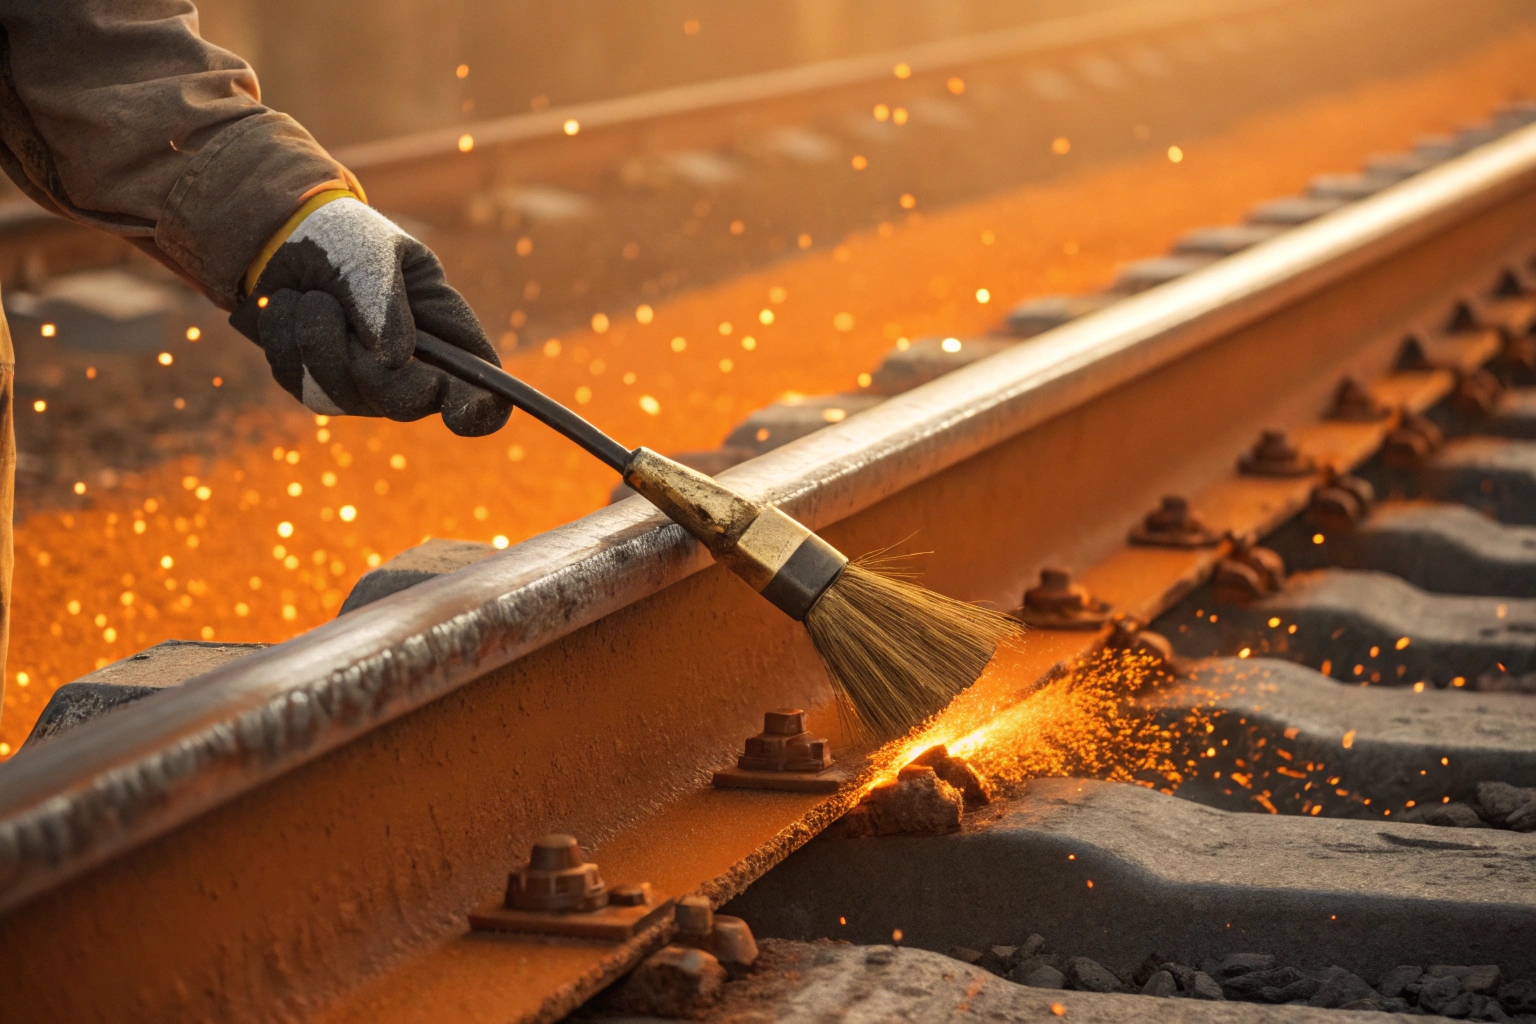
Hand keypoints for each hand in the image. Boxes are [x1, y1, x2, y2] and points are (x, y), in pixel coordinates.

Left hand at [230, 197, 511, 435]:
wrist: (280, 238)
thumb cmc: (345, 239)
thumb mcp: (373, 251)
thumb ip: (385, 301)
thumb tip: (394, 361)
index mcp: (445, 331)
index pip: (481, 386)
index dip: (481, 409)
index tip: (461, 412)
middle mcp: (412, 368)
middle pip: (409, 402)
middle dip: (369, 362)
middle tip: (333, 308)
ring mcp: (364, 386)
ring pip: (344, 395)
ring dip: (316, 335)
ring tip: (311, 294)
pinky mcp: (317, 389)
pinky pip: (299, 383)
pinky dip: (285, 337)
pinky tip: (289, 306)